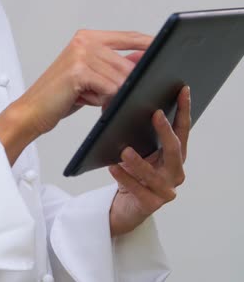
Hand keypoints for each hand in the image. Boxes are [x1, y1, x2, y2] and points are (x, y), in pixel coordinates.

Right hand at [0, 30, 151, 164]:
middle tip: (113, 97)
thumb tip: (143, 61)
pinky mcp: (78, 71)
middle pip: (128, 62)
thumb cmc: (59, 97)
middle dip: (128, 84)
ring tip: (91, 99)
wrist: (30, 111)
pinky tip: (89, 102)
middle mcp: (84, 41)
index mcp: (87, 37)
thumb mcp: (90, 79)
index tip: (169, 51)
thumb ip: (113, 67)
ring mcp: (81, 54)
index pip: (128, 37)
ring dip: (113, 94)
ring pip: (120, 77)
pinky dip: (105, 99)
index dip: (149, 44)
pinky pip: (110, 88)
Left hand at [109, 86, 190, 235]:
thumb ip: (131, 130)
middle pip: (175, 150)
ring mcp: (166, 190)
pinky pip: (138, 190)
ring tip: (125, 151)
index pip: (182, 130)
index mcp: (174, 156)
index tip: (182, 91)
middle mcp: (175, 172)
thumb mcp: (134, 150)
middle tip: (155, 114)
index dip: (184, 110)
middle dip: (166, 131)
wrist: (125, 206)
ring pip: (154, 174)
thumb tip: (118, 101)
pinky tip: (113, 168)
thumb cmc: (132, 175)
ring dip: (139, 162)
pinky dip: (125, 178)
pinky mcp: (151, 204)